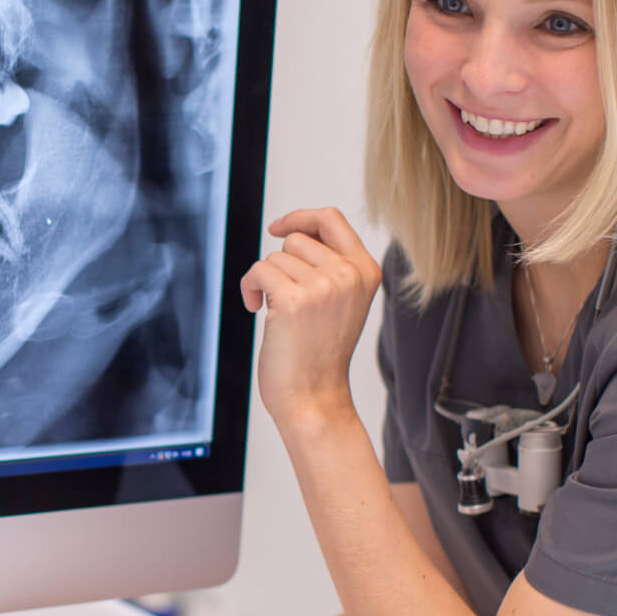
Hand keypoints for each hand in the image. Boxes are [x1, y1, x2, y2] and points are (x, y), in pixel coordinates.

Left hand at [239, 206, 380, 428]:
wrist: (313, 398)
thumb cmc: (320, 354)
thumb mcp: (341, 302)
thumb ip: (330, 265)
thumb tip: (293, 231)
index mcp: (367, 272)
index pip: (332, 219)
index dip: (301, 218)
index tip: (278, 229)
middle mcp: (349, 276)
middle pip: (297, 239)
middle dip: (281, 265)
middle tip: (284, 297)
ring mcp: (324, 287)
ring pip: (275, 257)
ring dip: (265, 281)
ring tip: (274, 311)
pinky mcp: (294, 300)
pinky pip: (258, 271)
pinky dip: (249, 288)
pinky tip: (255, 309)